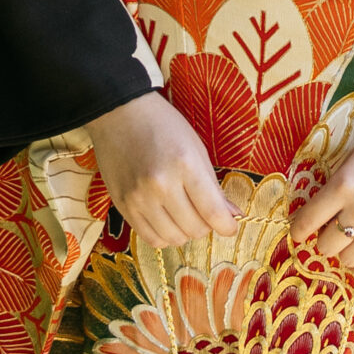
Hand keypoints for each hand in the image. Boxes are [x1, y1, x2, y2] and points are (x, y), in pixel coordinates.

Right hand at [87, 90, 239, 251]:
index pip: (212, 211)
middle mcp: (161, 185)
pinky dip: (165, 235)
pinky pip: (150, 239)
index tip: (231, 226)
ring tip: (187, 215)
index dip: (227, 225)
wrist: (120, 115)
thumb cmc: (164, 126)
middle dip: (207, 226)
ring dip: (186, 232)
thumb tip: (233, 216)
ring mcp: (139, 199)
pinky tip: (168, 220)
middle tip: (206, 213)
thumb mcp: (197, 149)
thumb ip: (214, 186)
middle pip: (194, 229)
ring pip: (173, 239)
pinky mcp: (122, 207)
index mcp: (185, 164)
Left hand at [290, 116, 353, 284]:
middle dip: (326, 238)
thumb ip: (335, 190)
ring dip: (346, 251)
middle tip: (333, 230)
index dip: (299, 230)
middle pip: (327, 245)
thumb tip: (318, 220)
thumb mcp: (352, 160)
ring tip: (353, 240)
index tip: (299, 232)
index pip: (307, 221)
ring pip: (348, 259)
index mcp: (343, 184)